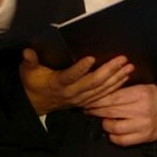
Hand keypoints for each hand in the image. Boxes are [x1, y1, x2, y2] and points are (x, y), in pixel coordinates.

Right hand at [19, 48, 133, 115]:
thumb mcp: (27, 71)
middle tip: (121, 59)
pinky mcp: (86, 101)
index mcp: (58, 83)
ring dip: (116, 78)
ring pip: (101, 89)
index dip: (80, 69)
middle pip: (93, 82)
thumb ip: (29, 60)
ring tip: (128, 67)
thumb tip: (28, 51)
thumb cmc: (33, 84)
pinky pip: (103, 95)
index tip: (91, 58)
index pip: (70, 76)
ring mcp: (80, 98)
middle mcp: (71, 92)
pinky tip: (124, 78)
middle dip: (109, 70)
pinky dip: (115, 86)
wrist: (36, 104)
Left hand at [84, 84, 156, 145]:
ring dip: (105, 124)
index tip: (88, 100)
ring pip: (114, 127)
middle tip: (89, 109)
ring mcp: (144, 125)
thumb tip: (99, 92)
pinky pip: (122, 140)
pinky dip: (113, 137)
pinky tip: (112, 132)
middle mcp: (142, 109)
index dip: (97, 100)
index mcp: (141, 93)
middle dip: (95, 111)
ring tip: (104, 120)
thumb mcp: (141, 87)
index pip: (112, 97)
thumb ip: (123, 89)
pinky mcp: (145, 137)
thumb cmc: (152, 98)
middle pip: (110, 111)